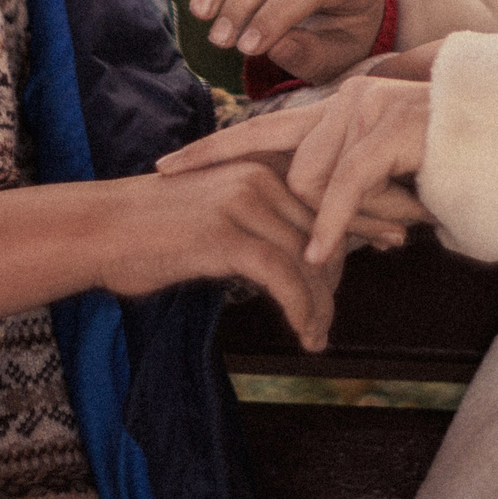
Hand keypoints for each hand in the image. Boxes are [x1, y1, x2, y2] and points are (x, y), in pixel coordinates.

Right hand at [89, 163, 407, 351]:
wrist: (100, 228)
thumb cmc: (154, 228)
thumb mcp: (216, 210)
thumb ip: (260, 218)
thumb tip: (301, 246)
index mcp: (261, 162)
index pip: (330, 187)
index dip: (369, 212)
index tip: (397, 236)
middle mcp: (260, 174)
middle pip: (327, 226)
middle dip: (345, 269)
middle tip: (344, 310)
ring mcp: (246, 201)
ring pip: (311, 258)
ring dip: (321, 305)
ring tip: (318, 336)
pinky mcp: (229, 235)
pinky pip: (286, 278)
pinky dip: (302, 311)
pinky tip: (303, 335)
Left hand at [160, 78, 432, 265]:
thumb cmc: (451, 168)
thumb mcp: (385, 183)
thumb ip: (343, 193)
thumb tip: (310, 236)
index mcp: (336, 109)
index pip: (258, 129)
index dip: (210, 151)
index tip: (162, 170)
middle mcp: (344, 100)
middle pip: (291, 174)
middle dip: (317, 218)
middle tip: (375, 232)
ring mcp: (366, 109)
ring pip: (315, 185)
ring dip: (354, 219)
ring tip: (407, 213)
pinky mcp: (387, 130)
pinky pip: (341, 190)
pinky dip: (332, 227)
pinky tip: (323, 255)